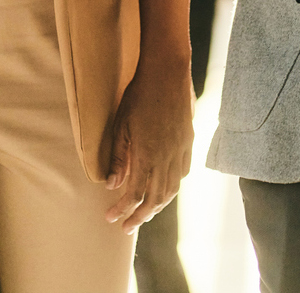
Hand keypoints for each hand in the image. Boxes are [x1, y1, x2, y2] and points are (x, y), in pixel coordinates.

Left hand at [105, 52, 193, 232]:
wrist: (168, 71)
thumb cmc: (140, 94)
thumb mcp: (121, 125)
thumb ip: (118, 157)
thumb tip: (112, 184)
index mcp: (148, 154)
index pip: (136, 193)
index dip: (123, 209)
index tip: (111, 218)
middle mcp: (167, 157)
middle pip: (156, 198)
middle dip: (140, 216)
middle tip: (126, 227)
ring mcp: (181, 149)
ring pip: (171, 188)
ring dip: (157, 205)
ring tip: (145, 213)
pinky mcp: (188, 140)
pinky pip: (182, 172)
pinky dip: (172, 186)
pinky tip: (166, 188)